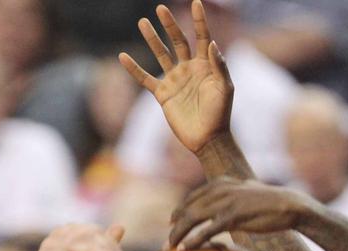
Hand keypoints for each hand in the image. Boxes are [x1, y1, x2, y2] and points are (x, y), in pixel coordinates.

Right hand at [119, 1, 232, 154]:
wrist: (207, 139)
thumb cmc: (220, 114)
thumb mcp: (224, 88)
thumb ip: (219, 65)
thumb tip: (212, 43)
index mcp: (206, 65)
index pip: (202, 37)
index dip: (200, 20)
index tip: (196, 2)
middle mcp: (189, 69)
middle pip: (178, 41)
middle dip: (170, 24)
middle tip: (160, 8)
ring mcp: (175, 80)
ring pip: (161, 54)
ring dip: (152, 39)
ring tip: (143, 22)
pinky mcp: (163, 94)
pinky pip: (145, 78)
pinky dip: (134, 69)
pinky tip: (123, 56)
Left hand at [169, 177, 313, 248]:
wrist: (290, 205)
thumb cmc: (272, 204)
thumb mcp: (249, 195)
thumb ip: (235, 198)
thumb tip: (228, 212)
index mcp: (222, 183)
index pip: (194, 196)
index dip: (180, 209)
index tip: (172, 222)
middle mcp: (220, 189)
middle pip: (189, 207)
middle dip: (175, 225)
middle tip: (167, 241)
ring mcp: (226, 202)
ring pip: (192, 217)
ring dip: (178, 234)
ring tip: (170, 248)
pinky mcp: (233, 216)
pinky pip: (207, 229)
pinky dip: (193, 240)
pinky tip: (185, 249)